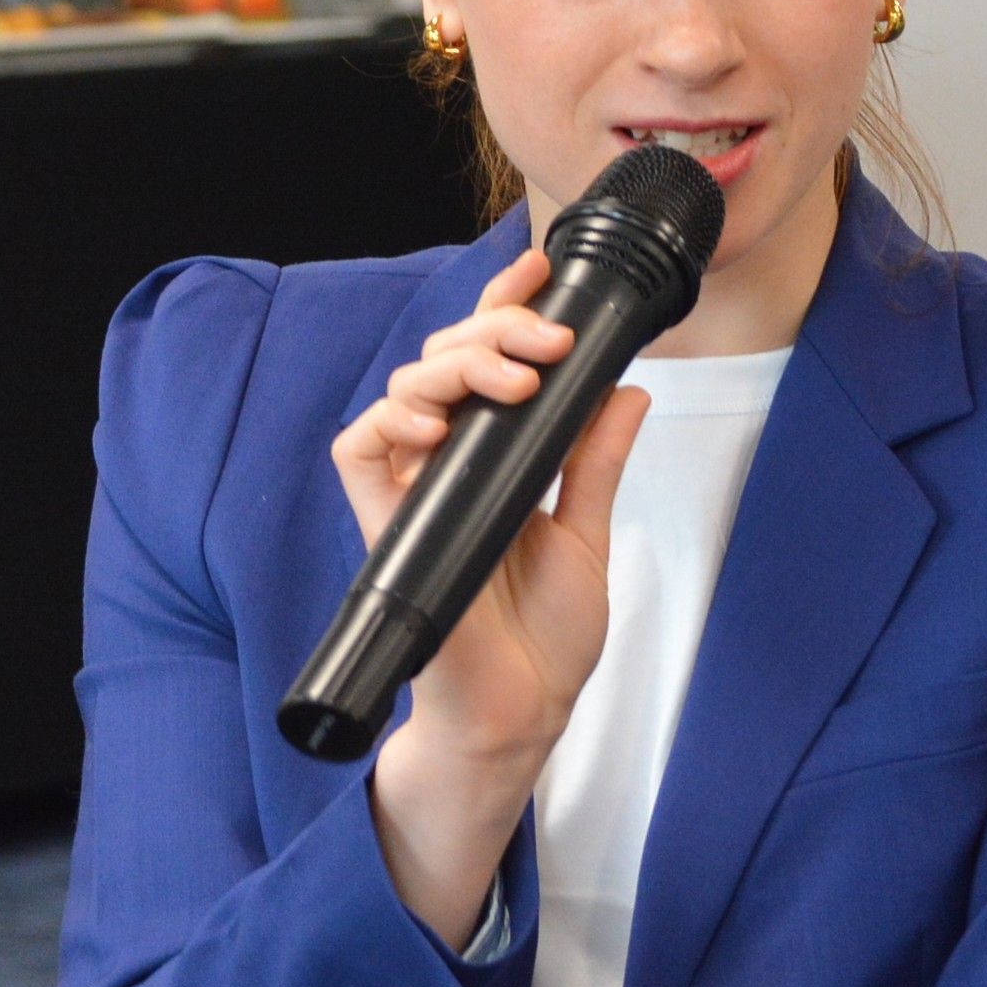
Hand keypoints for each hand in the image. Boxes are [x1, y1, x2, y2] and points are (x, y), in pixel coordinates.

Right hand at [328, 247, 648, 947]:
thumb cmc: (541, 642)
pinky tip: (436, 423)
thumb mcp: (588, 534)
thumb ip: (595, 461)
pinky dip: (390, 421)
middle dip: (493, 332)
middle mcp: (447, 464)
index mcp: (494, 459)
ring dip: (454, 368)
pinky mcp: (383, 520)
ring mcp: (411, 489)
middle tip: (547, 342)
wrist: (519, 713)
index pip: (486, 364)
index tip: (540, 273)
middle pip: (444, 362)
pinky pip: (359, 448)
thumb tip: (628, 389)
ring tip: (512, 381)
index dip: (503, 312)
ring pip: (403, 390)